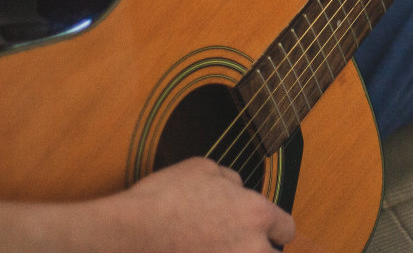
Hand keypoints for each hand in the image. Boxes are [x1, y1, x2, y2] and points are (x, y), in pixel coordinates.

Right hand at [118, 157, 295, 251]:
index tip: (262, 231)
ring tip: (214, 250)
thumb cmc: (162, 199)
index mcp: (256, 215)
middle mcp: (251, 248)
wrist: (127, 236)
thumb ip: (230, 178)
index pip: (285, 229)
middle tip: (229, 244)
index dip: (273, 228)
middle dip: (254, 249)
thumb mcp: (201, 168)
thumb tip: (238, 187)